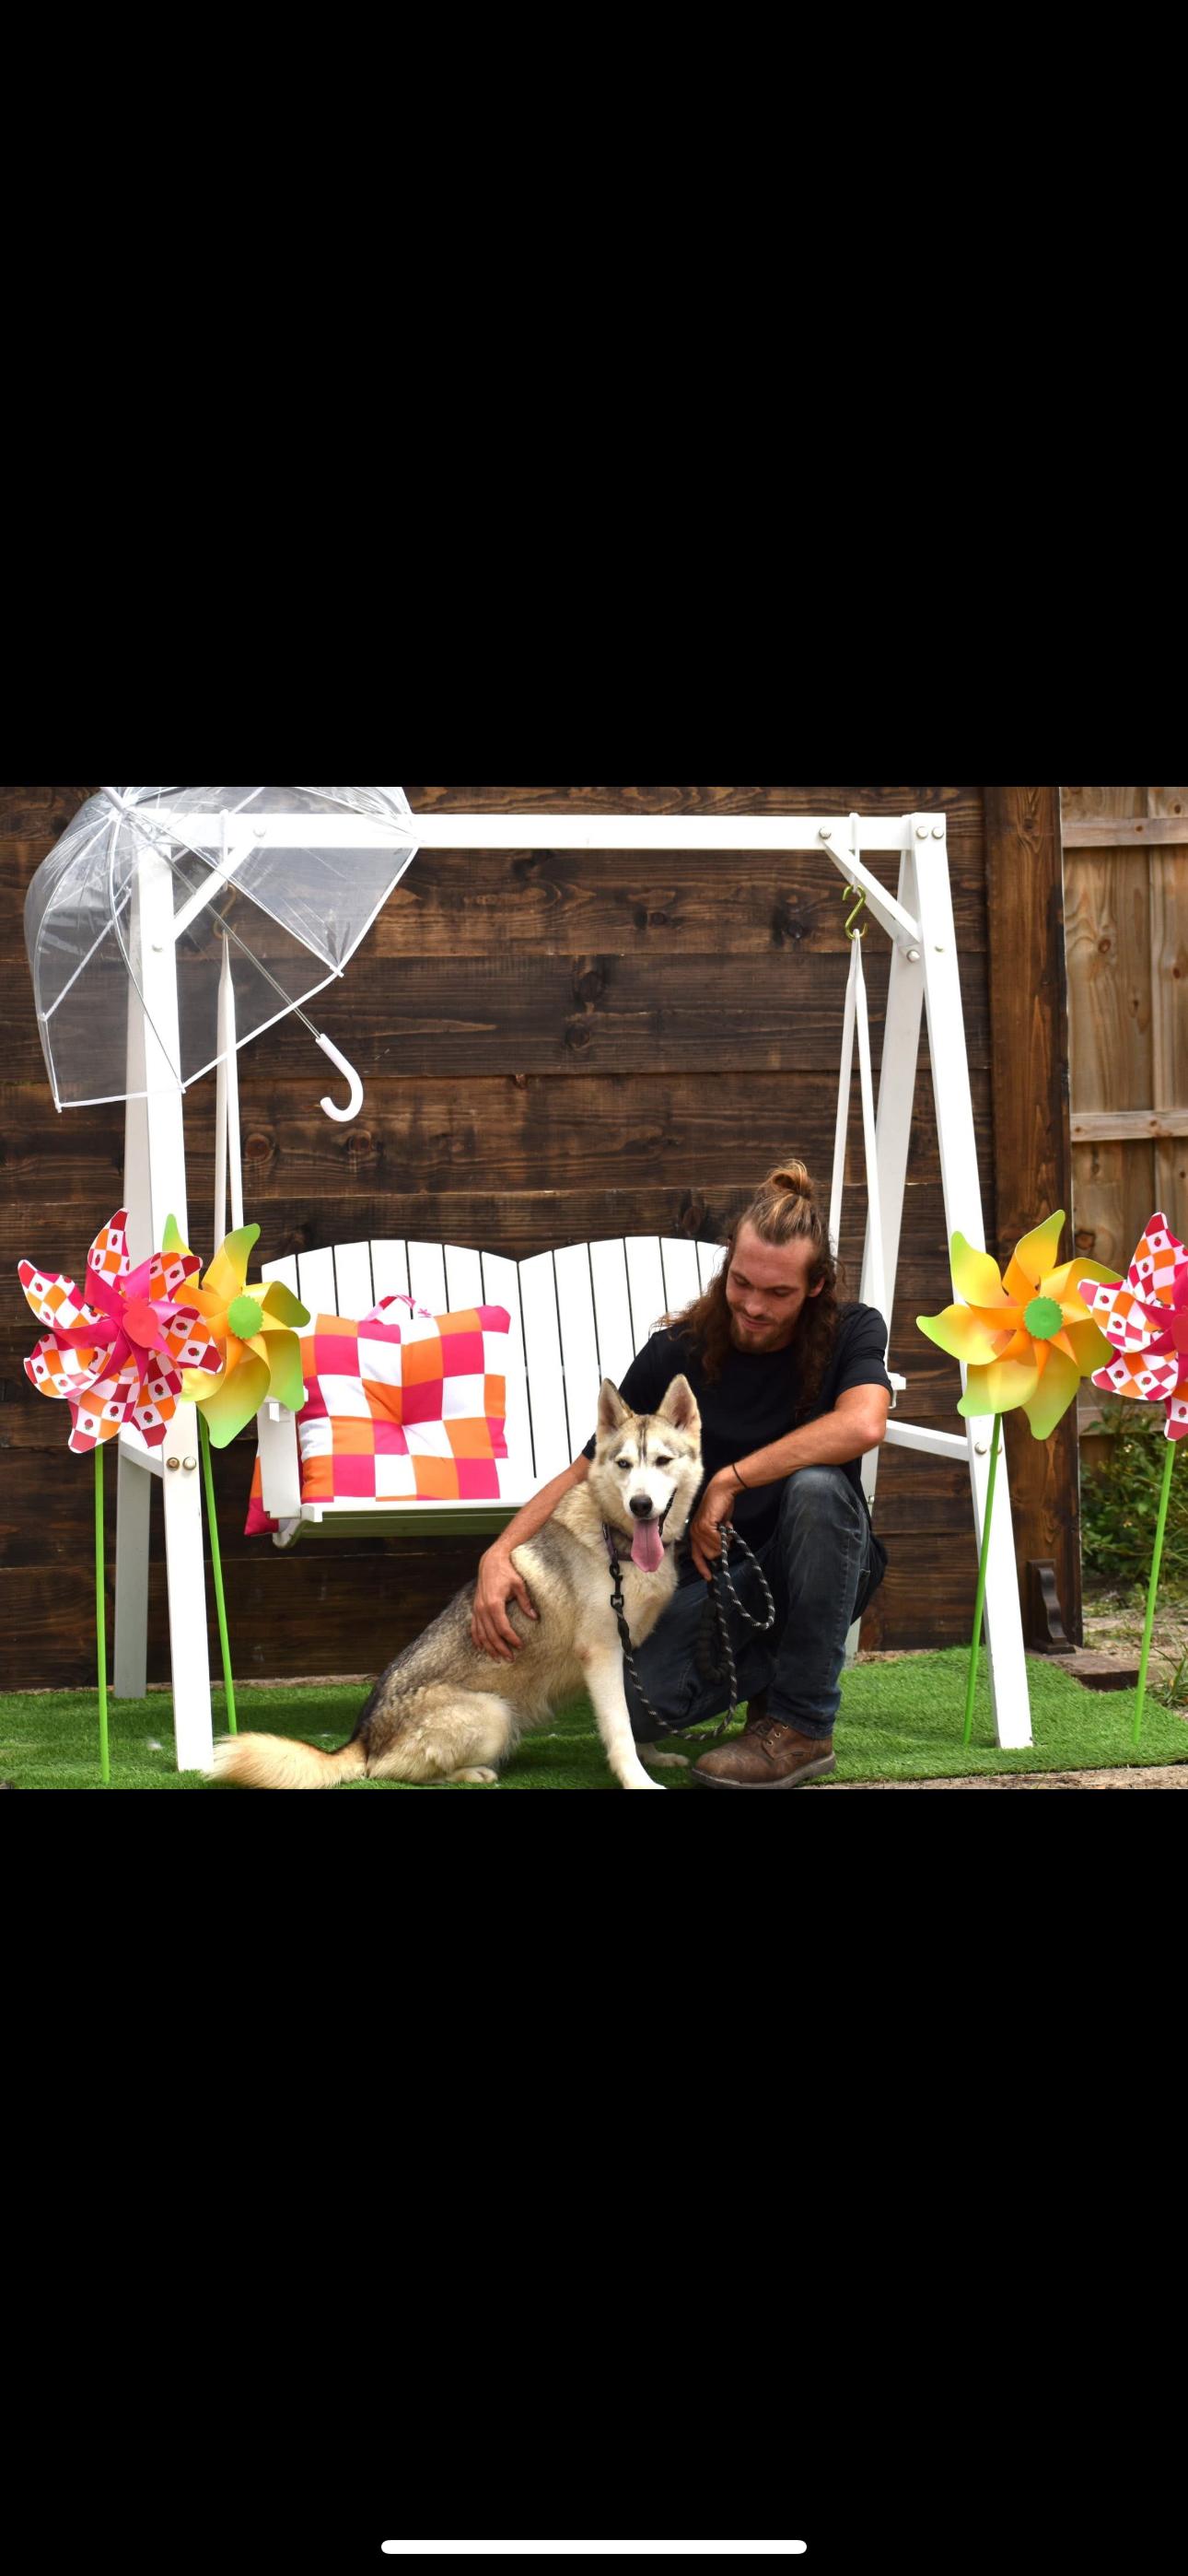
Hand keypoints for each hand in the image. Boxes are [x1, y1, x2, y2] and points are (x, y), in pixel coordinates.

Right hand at [470, 1546, 538, 1661]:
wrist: (491, 1561)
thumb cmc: (507, 1571)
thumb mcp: (519, 1584)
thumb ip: (525, 1602)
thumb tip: (535, 1617)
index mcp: (494, 1603)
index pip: (502, 1628)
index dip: (511, 1639)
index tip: (520, 1646)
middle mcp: (483, 1608)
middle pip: (491, 1635)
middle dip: (501, 1648)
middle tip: (511, 1659)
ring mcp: (477, 1609)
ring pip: (481, 1634)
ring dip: (489, 1648)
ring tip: (498, 1658)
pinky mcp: (475, 1608)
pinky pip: (474, 1628)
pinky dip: (477, 1639)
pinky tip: (482, 1648)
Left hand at [688, 1472, 738, 1580]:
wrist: (722, 1492)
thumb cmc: (721, 1508)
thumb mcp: (717, 1527)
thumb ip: (715, 1539)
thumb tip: (720, 1551)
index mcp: (695, 1534)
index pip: (697, 1556)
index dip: (703, 1567)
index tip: (709, 1578)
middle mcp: (694, 1533)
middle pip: (709, 1555)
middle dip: (721, 1548)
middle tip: (726, 1535)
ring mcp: (698, 1530)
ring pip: (715, 1549)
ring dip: (725, 1541)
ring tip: (726, 1528)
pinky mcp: (705, 1526)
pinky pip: (718, 1541)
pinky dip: (726, 1536)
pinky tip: (727, 1525)